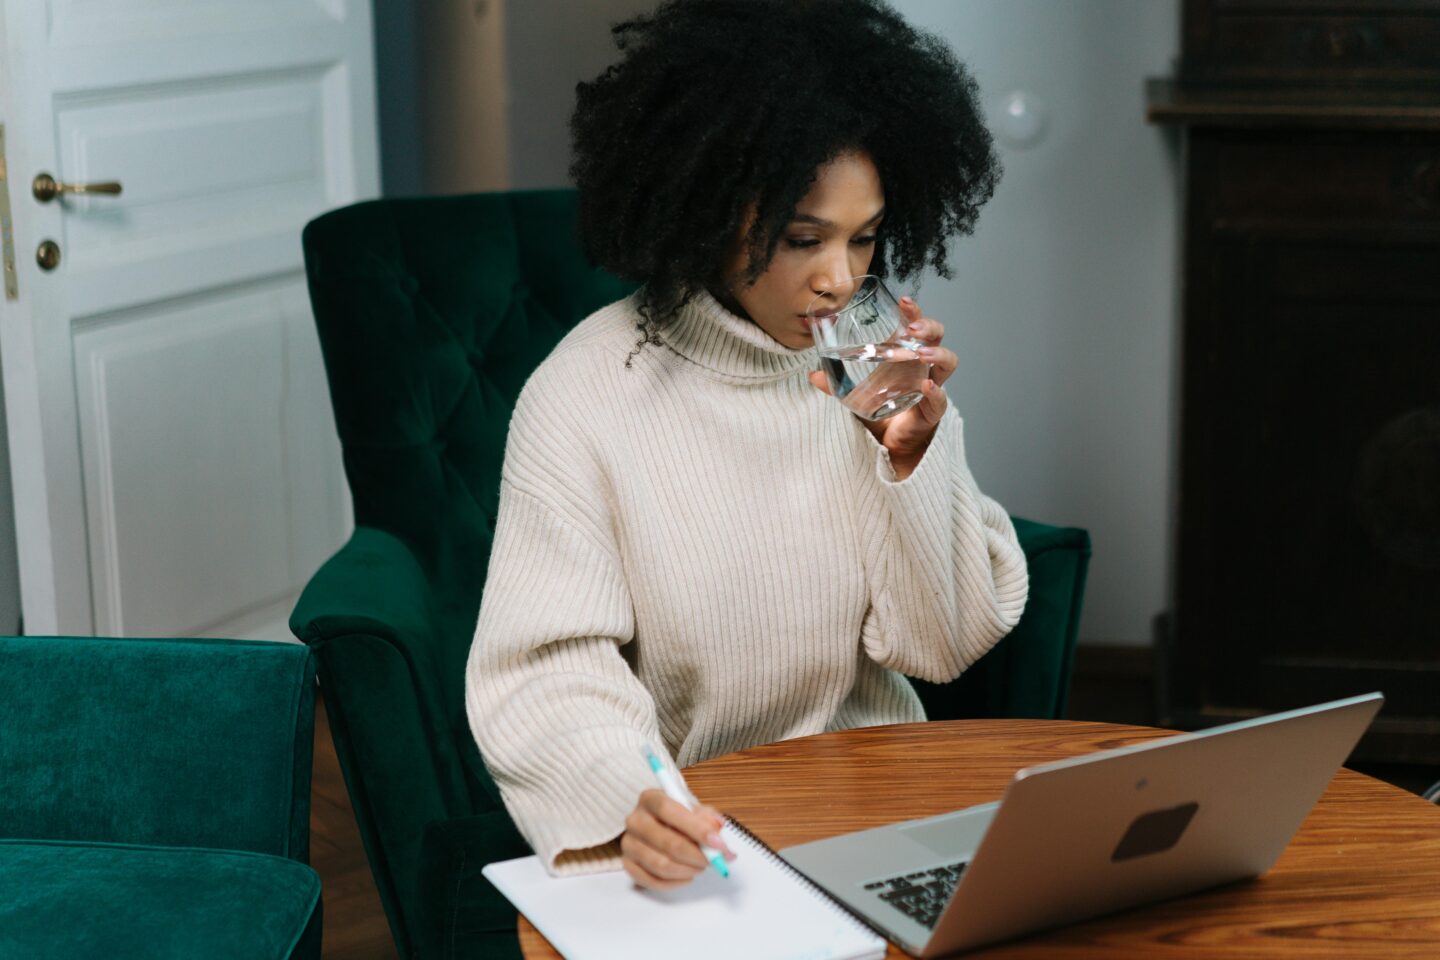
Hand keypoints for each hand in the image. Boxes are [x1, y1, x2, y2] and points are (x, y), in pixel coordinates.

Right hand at [620, 789, 734, 888]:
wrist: (657, 826)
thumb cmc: (678, 817)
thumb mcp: (694, 809)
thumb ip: (707, 818)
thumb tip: (718, 829)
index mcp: (650, 799)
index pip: (669, 811)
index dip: (696, 828)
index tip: (718, 843)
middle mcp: (635, 820)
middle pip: (667, 843)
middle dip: (697, 856)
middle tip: (715, 861)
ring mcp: (628, 843)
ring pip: (660, 865)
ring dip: (688, 870)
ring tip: (701, 867)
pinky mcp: (628, 864)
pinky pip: (652, 881)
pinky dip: (675, 882)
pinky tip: (687, 875)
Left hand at [809, 296, 953, 479]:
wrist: (891, 442)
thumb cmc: (882, 408)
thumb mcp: (855, 393)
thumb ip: (835, 384)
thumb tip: (812, 374)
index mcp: (906, 354)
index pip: (915, 325)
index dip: (913, 311)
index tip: (904, 300)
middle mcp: (923, 366)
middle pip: (937, 336)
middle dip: (928, 327)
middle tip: (913, 327)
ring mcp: (931, 385)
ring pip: (948, 362)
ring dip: (937, 354)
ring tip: (921, 353)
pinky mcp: (932, 409)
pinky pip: (940, 398)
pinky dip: (935, 391)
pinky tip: (925, 385)